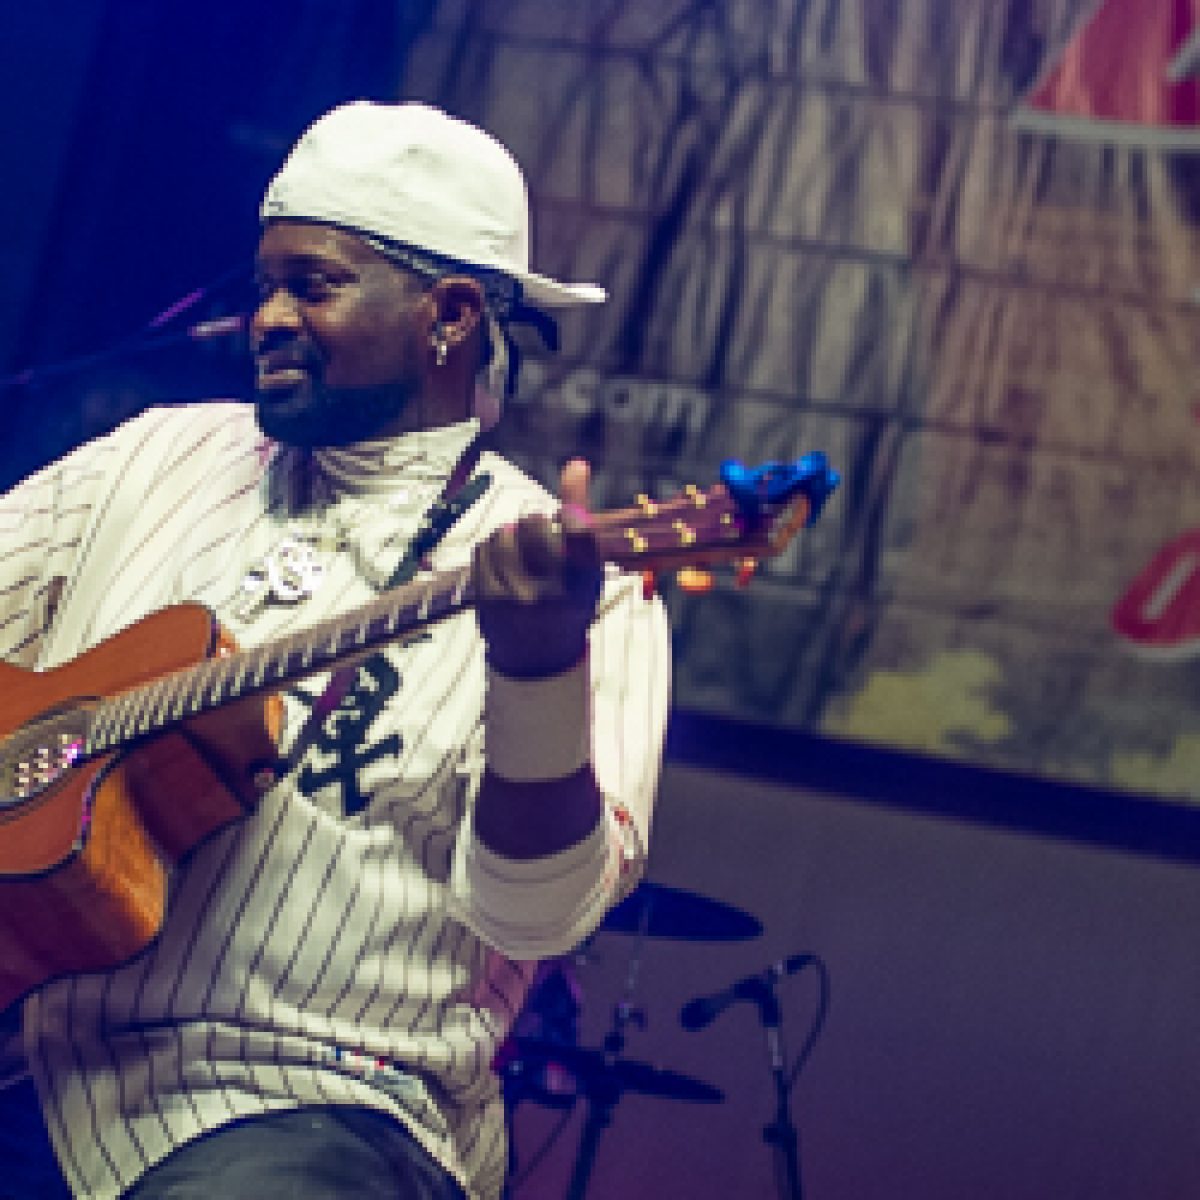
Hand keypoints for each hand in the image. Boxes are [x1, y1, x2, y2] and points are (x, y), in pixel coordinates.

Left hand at [474, 459, 601, 677]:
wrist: (538, 655)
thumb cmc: (569, 600)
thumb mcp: (587, 568)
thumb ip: (583, 515)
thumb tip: (575, 462)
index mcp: (583, 583)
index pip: (576, 527)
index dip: (569, 511)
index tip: (566, 515)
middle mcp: (550, 590)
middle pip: (533, 522)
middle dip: (536, 522)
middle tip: (540, 538)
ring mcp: (515, 595)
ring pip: (504, 533)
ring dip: (512, 535)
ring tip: (521, 553)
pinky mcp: (486, 597)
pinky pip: (484, 548)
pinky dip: (493, 549)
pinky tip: (504, 566)